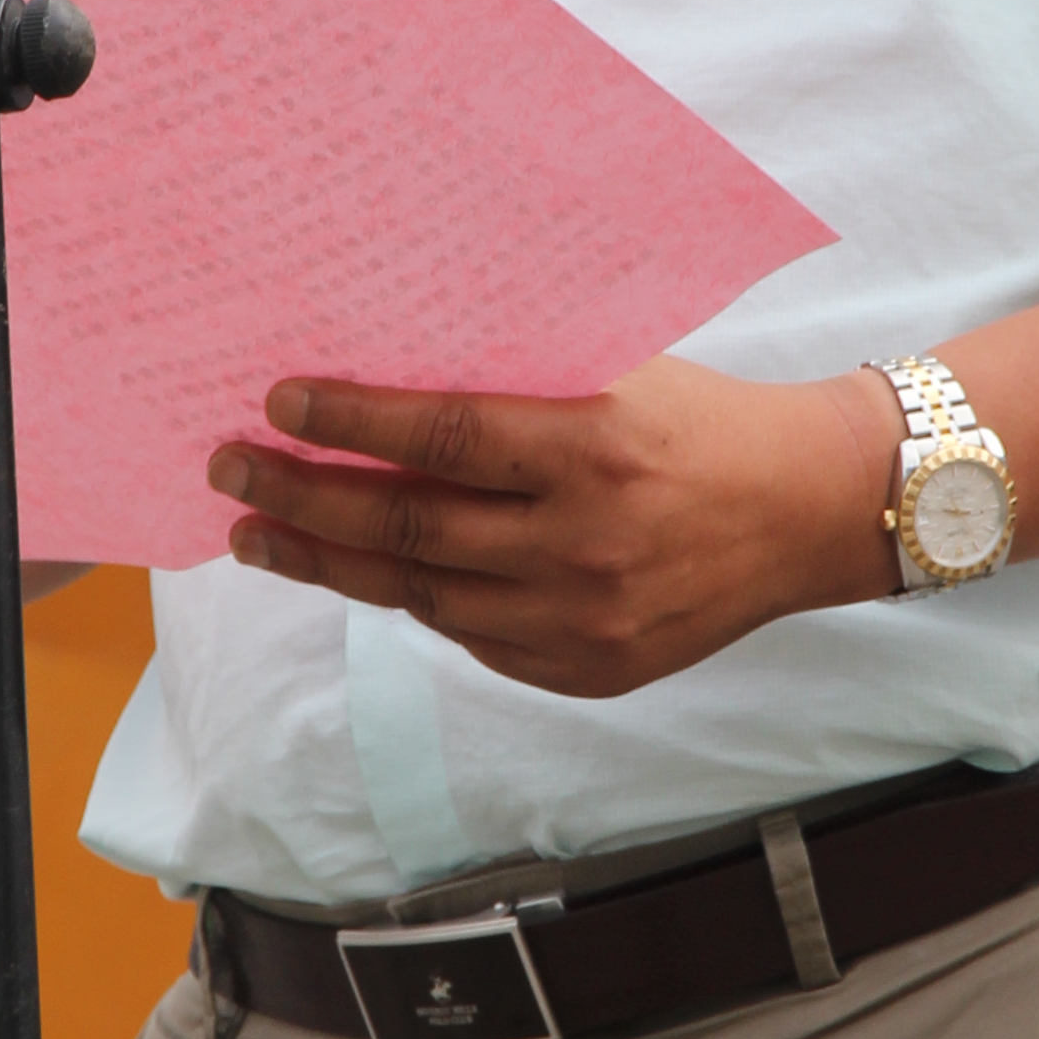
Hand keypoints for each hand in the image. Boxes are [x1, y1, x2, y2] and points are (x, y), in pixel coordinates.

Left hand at [205, 358, 899, 698]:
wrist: (808, 511)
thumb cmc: (700, 420)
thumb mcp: (617, 372)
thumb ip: (515, 381)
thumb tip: (381, 367)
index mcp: (593, 448)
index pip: (439, 438)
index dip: (348, 424)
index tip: (275, 404)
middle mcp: (584, 543)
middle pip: (408, 530)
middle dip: (302, 499)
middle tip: (230, 471)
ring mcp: (584, 620)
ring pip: (422, 597)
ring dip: (328, 565)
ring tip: (259, 534)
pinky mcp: (588, 672)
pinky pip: (472, 637)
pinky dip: (412, 601)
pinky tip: (362, 572)